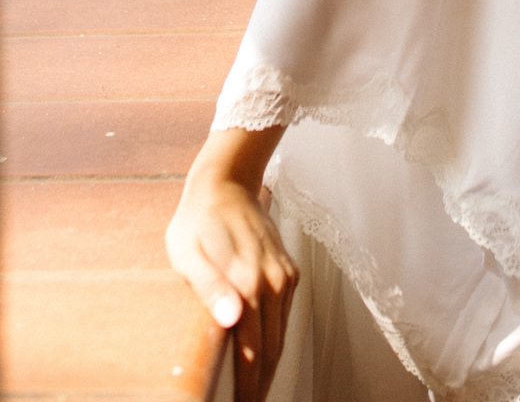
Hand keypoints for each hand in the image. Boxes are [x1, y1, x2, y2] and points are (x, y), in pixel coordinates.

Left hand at [167, 129, 297, 401]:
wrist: (226, 182)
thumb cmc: (197, 221)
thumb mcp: (188, 253)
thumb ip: (209, 288)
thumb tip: (232, 321)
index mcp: (248, 282)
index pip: (253, 352)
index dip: (247, 387)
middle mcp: (274, 282)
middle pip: (272, 350)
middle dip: (260, 385)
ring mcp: (284, 276)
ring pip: (281, 336)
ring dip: (269, 367)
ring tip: (253, 393)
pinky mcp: (287, 270)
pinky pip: (285, 316)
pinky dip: (275, 341)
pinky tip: (263, 356)